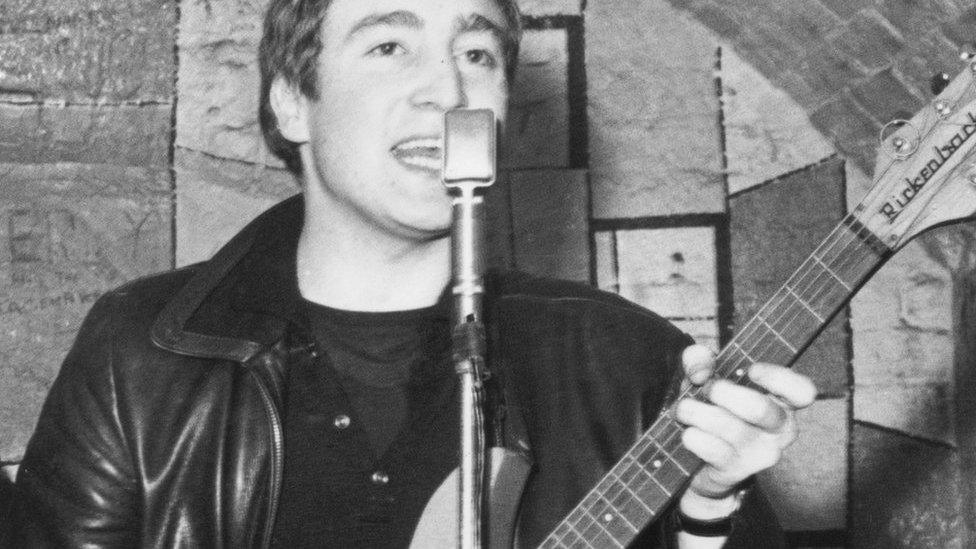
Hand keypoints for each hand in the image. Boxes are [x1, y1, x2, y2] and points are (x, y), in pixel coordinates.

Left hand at [674, 344, 816, 518]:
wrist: (699, 458)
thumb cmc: (712, 407)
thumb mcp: (705, 376)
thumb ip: (700, 359)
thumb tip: (700, 370)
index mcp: (782, 401)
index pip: (802, 391)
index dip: (779, 378)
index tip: (751, 370)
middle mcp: (779, 429)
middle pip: (759, 408)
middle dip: (723, 392)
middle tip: (706, 388)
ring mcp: (761, 453)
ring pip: (729, 426)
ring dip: (696, 412)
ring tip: (684, 409)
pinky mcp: (737, 470)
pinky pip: (712, 448)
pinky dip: (692, 435)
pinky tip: (688, 431)